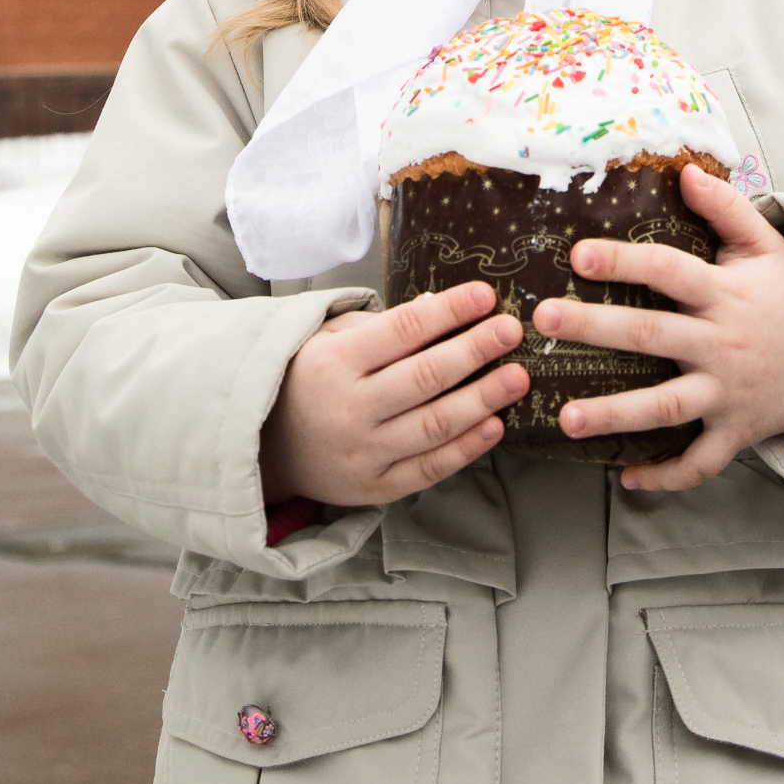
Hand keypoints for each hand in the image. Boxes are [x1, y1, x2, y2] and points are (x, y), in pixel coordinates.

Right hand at [259, 283, 528, 509]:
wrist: (266, 447)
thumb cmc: (309, 379)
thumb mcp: (331, 339)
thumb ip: (383, 324)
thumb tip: (437, 304)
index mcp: (335, 363)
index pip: (402, 330)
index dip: (448, 311)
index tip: (485, 294)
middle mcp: (349, 409)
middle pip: (425, 377)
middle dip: (475, 350)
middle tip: (513, 330)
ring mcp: (363, 453)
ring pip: (434, 426)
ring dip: (482, 400)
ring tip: (517, 378)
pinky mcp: (376, 488)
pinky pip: (430, 468)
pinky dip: (466, 448)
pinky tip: (495, 424)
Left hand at [530, 164, 783, 493]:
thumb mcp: (766, 244)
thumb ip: (726, 207)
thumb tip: (684, 170)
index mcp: (724, 293)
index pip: (668, 270)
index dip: (624, 260)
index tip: (577, 255)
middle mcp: (722, 343)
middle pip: (652, 335)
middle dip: (596, 329)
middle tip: (546, 322)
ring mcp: (729, 392)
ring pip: (667, 407)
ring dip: (615, 415)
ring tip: (567, 419)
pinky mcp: (738, 430)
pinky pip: (701, 462)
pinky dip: (667, 476)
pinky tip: (626, 477)